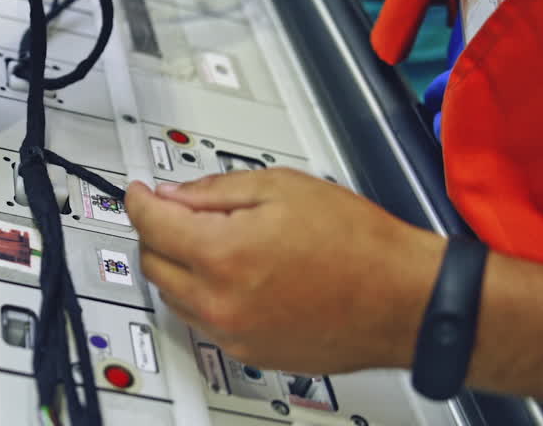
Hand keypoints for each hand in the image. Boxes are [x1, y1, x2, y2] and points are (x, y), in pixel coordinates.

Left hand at [125, 168, 444, 373]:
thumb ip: (215, 190)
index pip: (150, 223)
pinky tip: (231, 275)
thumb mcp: (281, 188)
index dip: (138, 200)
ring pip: (172, 296)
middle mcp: (219, 302)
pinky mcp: (250, 354)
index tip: (137, 192)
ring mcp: (233, 334)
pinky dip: (202, 296)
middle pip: (151, 264)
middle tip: (173, 212)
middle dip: (155, 233)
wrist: (405, 300)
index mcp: (222, 254)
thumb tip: (173, 195)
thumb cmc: (359, 245)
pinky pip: (202, 321)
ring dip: (176, 267)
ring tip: (208, 241)